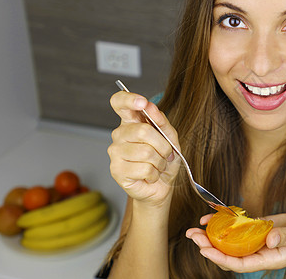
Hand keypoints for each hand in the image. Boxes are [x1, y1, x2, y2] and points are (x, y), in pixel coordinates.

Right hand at [107, 91, 180, 207]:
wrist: (161, 186)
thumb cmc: (164, 160)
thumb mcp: (170, 138)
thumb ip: (162, 121)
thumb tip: (150, 106)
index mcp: (130, 121)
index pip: (119, 102)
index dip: (129, 99)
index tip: (143, 103)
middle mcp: (119, 134)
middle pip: (142, 130)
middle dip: (162, 145)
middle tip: (165, 154)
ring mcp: (115, 152)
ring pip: (146, 152)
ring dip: (160, 162)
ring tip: (157, 166)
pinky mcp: (116, 170)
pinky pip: (144, 168)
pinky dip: (154, 174)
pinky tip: (150, 175)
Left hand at [186, 213, 285, 272]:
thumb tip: (271, 238)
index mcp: (267, 259)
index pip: (240, 264)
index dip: (221, 259)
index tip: (205, 251)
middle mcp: (256, 252)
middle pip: (227, 254)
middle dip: (209, 247)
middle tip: (194, 236)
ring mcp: (252, 241)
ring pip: (227, 242)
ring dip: (209, 236)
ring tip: (194, 229)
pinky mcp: (252, 229)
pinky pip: (233, 229)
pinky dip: (220, 223)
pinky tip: (209, 217)